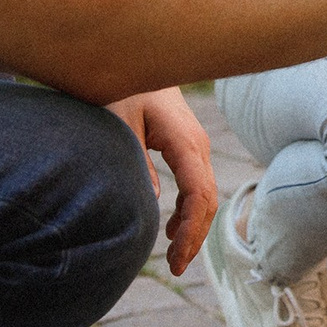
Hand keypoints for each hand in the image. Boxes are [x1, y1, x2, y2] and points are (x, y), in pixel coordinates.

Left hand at [105, 88, 216, 273]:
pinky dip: (189, 211)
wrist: (137, 57)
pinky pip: (197, 185)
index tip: (176, 258)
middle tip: (175, 268)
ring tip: (175, 258)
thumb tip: (151, 201)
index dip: (192, 230)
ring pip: (205, 195)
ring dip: (194, 226)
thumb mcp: (119, 124)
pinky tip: (174, 229)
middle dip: (195, 237)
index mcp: (184, 141)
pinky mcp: (188, 147)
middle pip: (207, 200)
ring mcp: (196, 146)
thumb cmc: (123, 87)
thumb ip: (134, 162)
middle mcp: (197, 145)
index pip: (198, 195)